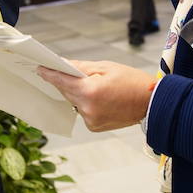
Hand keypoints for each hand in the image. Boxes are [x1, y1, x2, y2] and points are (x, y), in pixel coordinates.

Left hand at [37, 60, 155, 131]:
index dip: (50, 74)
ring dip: (78, 93)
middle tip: (69, 72)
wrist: (152, 103)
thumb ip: (81, 68)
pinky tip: (100, 98)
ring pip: (75, 102)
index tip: (40, 69)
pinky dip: (86, 103)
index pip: (62, 81)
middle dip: (67, 82)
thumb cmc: (132, 81)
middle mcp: (87, 109)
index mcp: (89, 91)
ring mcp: (90, 120)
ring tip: (94, 86)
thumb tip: (63, 65)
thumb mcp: (106, 67)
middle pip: (67, 92)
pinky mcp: (94, 126)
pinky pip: (83, 111)